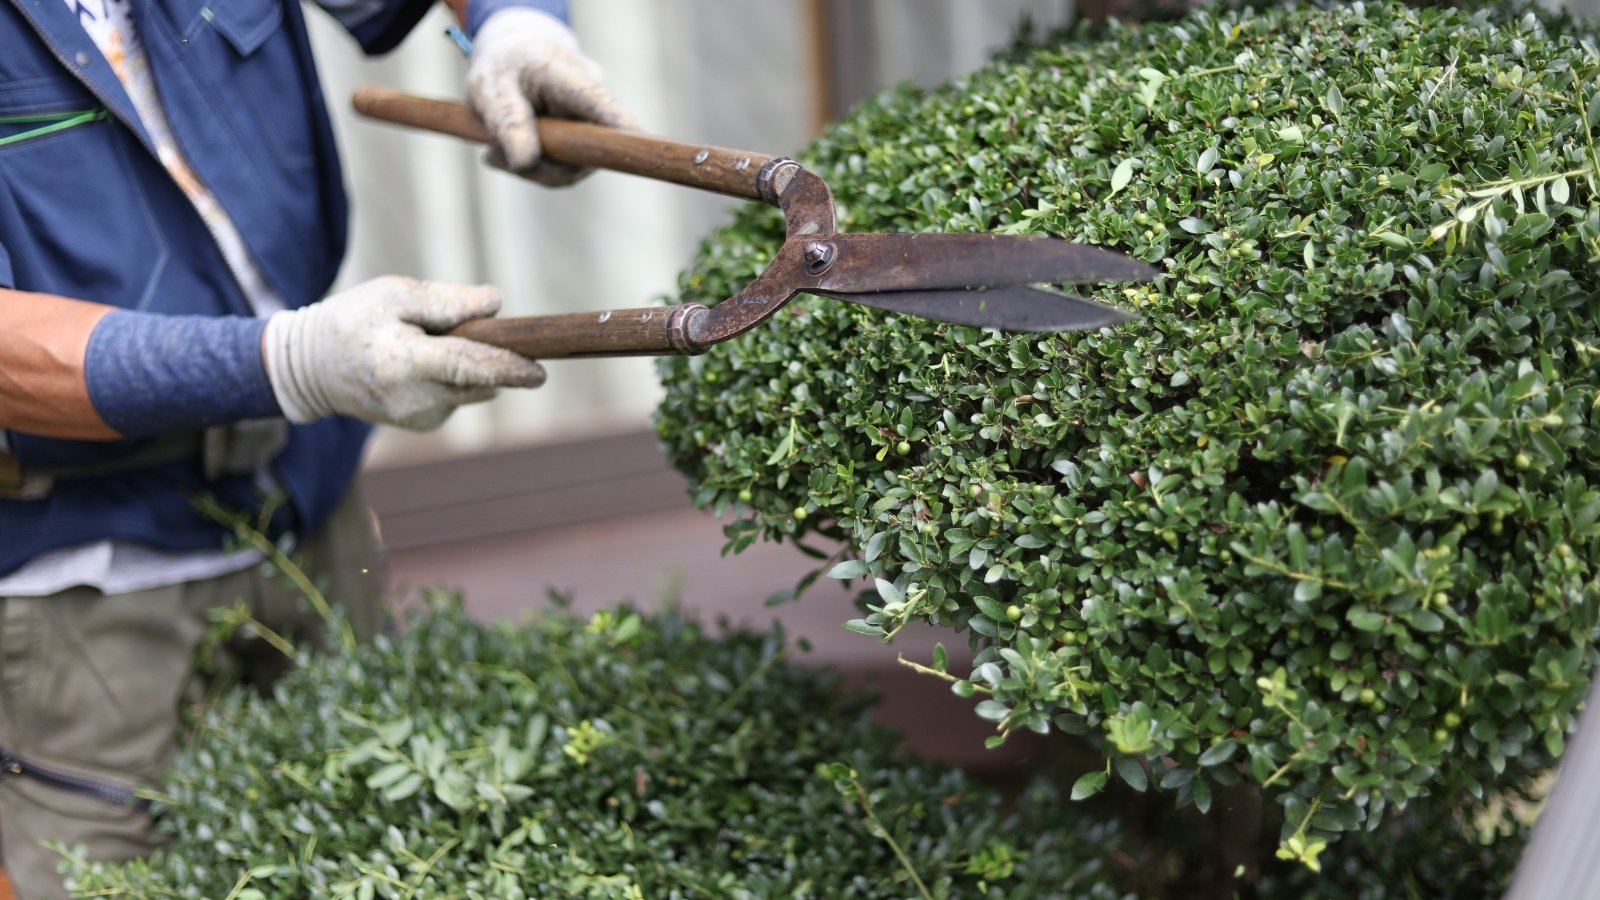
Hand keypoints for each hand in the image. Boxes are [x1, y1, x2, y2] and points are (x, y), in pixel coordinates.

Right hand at [263, 276, 544, 430]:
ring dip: (469, 366)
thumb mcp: (393, 294)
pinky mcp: (424, 424)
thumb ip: (447, 301)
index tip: (539, 372)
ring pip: (472, 388)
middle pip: (479, 380)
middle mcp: (414, 399)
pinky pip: (459, 396)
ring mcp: (419, 417)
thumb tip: (496, 304)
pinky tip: (421, 365)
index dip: (507, 367)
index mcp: (403, 363)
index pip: (466, 366)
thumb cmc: (353, 321)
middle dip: (493, 357)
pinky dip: (454, 378)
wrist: (312, 369)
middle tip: (468, 329)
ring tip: (426, 345)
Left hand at [466, 7, 637, 185]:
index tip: (634, 140)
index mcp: (568, 75)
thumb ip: (506, 121)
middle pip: (587, 150)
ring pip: (575, 166)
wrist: (515, 60)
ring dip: (534, 168)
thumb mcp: (490, 88)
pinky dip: (537, 167)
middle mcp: (593, 100)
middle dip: (542, 165)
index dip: (617, 125)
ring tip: (495, 150)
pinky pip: (566, 168)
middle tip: (494, 155)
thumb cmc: (503, 69)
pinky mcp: (587, 143)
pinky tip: (507, 152)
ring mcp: (594, 124)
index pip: (599, 103)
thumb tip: (525, 162)